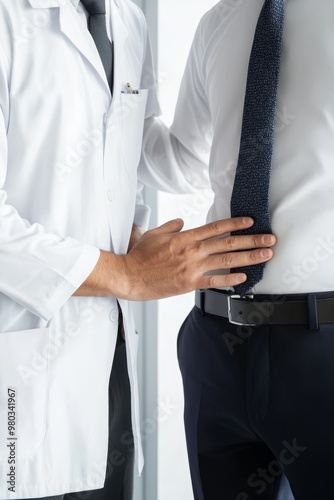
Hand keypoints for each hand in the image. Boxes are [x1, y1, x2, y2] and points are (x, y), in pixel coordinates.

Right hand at [107, 217, 275, 300]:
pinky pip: (215, 281)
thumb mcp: (154, 234)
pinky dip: (231, 279)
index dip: (235, 223)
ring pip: (227, 261)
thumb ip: (171, 226)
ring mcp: (193, 268)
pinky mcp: (190, 283)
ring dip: (249, 258)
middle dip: (252, 240)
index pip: (215, 227)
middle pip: (228, 243)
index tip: (250, 221)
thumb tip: (182, 221)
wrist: (130, 276)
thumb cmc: (139, 256)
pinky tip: (244, 277)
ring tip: (265, 255)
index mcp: (185, 237)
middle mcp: (192, 251)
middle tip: (269, 239)